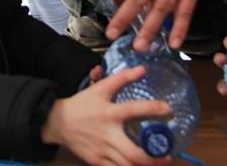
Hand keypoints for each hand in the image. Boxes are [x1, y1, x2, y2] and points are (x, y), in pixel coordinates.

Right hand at [43, 66, 172, 165]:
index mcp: (109, 113)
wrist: (58, 122)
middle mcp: (107, 135)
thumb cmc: (82, 105)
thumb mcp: (100, 88)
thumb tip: (142, 69)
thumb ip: (122, 78)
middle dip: (153, 159)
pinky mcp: (97, 162)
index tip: (168, 109)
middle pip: (133, 153)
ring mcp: (102, 151)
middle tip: (168, 157)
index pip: (133, 109)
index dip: (152, 108)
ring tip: (159, 165)